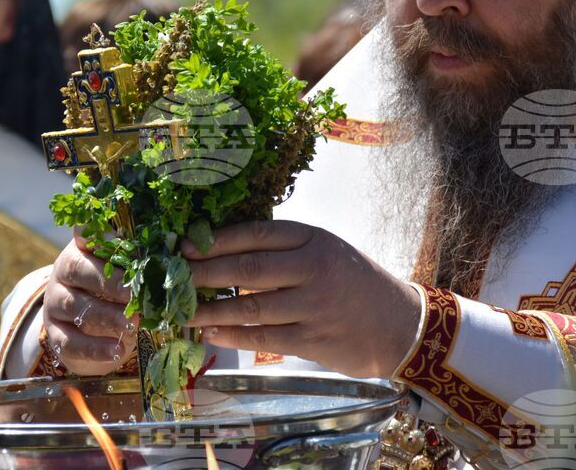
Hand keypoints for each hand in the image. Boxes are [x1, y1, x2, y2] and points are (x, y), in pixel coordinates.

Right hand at [42, 228, 138, 374]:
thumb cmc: (116, 292)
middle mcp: (65, 271)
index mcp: (84, 248)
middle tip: (135, 294)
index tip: (118, 237)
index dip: (97, 231)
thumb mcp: (127, 273)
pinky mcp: (55, 335)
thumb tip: (181, 249)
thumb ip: (142, 262)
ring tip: (132, 324)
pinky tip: (117, 351)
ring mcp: (56, 303)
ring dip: (105, 315)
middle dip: (109, 282)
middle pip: (79, 269)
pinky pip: (69, 342)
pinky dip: (94, 348)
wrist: (90, 330)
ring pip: (75, 306)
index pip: (84, 232)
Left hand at [183, 220, 421, 378]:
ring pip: (251, 307)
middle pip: (248, 268)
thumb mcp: (326, 252)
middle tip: (174, 278)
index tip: (184, 246)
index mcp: (313, 239)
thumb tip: (224, 257)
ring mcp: (314, 305)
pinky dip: (232, 336)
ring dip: (211, 310)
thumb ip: (284, 253)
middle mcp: (314, 268)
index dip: (215, 240)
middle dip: (205, 273)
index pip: (255, 234)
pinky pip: (263, 337)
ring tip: (183, 312)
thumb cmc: (354, 284)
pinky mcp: (314, 340)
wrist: (401, 325)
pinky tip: (210, 334)